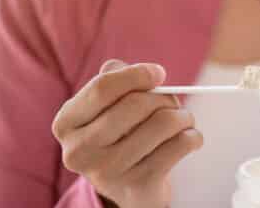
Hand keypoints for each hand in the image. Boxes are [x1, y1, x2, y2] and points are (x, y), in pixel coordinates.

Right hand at [52, 60, 202, 207]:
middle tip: (174, 102)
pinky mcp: (138, 184)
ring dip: (183, 117)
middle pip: (136, 103)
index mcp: (66, 123)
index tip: (159, 74)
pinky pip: (180, 144)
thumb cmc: (120, 136)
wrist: (128, 188)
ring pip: (163, 122)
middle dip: (165, 97)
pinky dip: (193, 136)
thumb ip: (116, 79)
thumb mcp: (107, 108)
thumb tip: (139, 70)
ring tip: (183, 121)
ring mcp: (107, 170)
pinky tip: (189, 139)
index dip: (137, 75)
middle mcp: (79, 150)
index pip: (103, 87)